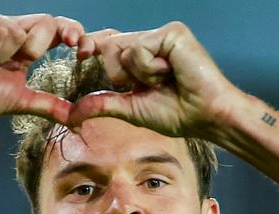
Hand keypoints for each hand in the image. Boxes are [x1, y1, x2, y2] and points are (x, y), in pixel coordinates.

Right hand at [0, 5, 83, 124]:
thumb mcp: (19, 101)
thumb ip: (48, 104)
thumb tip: (78, 119)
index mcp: (25, 46)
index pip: (57, 30)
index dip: (72, 32)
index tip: (80, 47)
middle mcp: (11, 29)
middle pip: (46, 23)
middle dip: (36, 47)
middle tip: (18, 61)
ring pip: (19, 30)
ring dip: (2, 56)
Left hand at [67, 23, 239, 138]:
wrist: (206, 116)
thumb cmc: (178, 114)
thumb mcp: (132, 109)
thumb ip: (104, 105)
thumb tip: (73, 113)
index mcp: (143, 55)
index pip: (109, 44)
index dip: (93, 46)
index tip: (80, 54)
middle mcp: (152, 40)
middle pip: (111, 45)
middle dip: (120, 73)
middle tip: (151, 86)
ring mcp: (162, 35)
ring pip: (124, 48)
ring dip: (140, 75)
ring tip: (166, 81)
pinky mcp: (172, 33)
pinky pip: (140, 49)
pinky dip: (149, 69)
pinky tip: (171, 73)